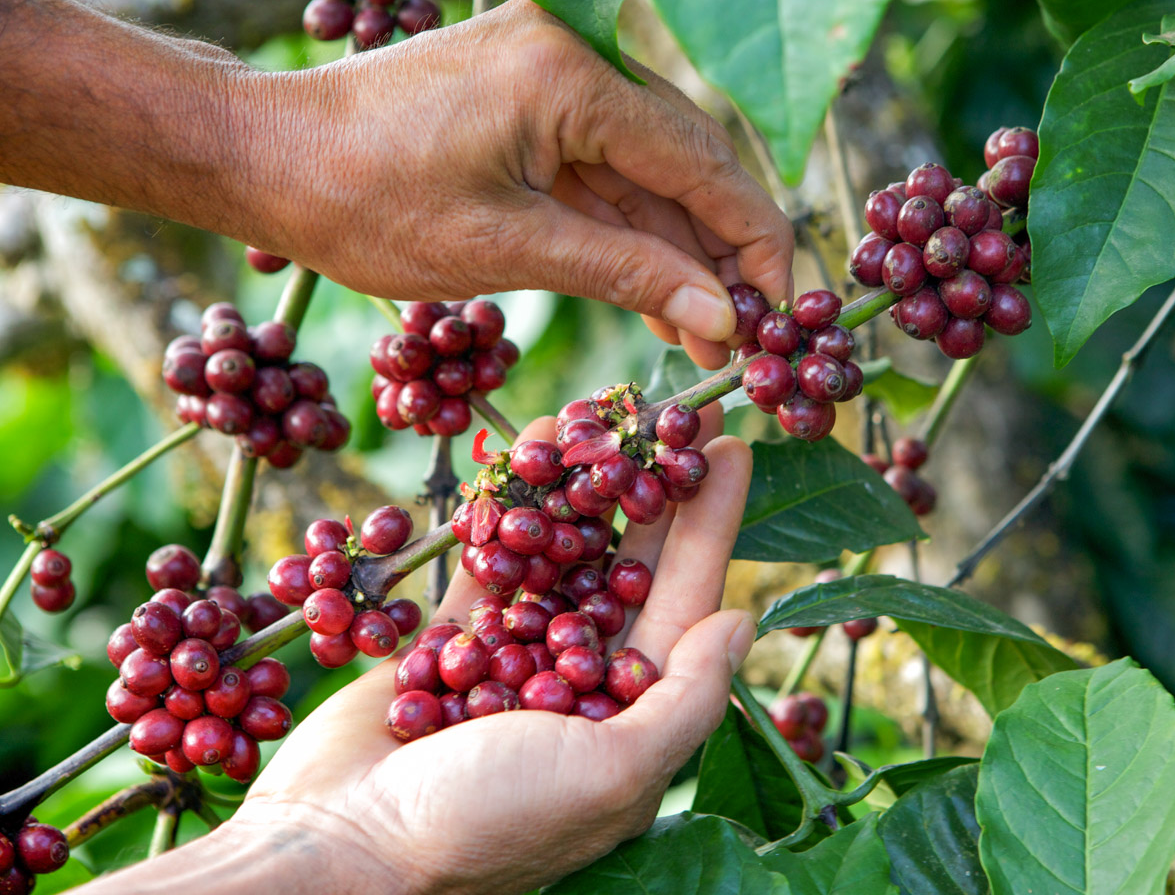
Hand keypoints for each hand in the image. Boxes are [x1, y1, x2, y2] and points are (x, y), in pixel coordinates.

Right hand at [225, 409, 754, 894]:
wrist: (344, 848)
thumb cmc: (489, 822)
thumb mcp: (614, 771)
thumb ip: (686, 696)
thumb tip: (744, 621)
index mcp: (630, 716)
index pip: (686, 602)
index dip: (711, 526)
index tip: (731, 450)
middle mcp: (579, 683)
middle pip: (630, 567)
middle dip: (654, 489)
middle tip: (679, 412)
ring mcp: (512, 659)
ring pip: (559, 555)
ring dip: (580, 486)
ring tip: (601, 413)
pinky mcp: (448, 643)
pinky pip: (487, 563)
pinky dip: (507, 512)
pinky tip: (525, 450)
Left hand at [245, 0, 792, 367]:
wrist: (267, 157)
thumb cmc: (366, 201)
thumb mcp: (506, 249)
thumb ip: (625, 274)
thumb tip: (723, 318)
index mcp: (575, 76)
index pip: (704, 163)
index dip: (754, 244)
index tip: (782, 313)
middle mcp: (578, 58)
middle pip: (690, 164)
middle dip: (722, 256)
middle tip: (745, 342)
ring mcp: (556, 77)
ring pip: (653, 174)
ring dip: (680, 254)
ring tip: (706, 341)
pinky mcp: (534, 104)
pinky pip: (608, 172)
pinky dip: (632, 234)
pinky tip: (661, 297)